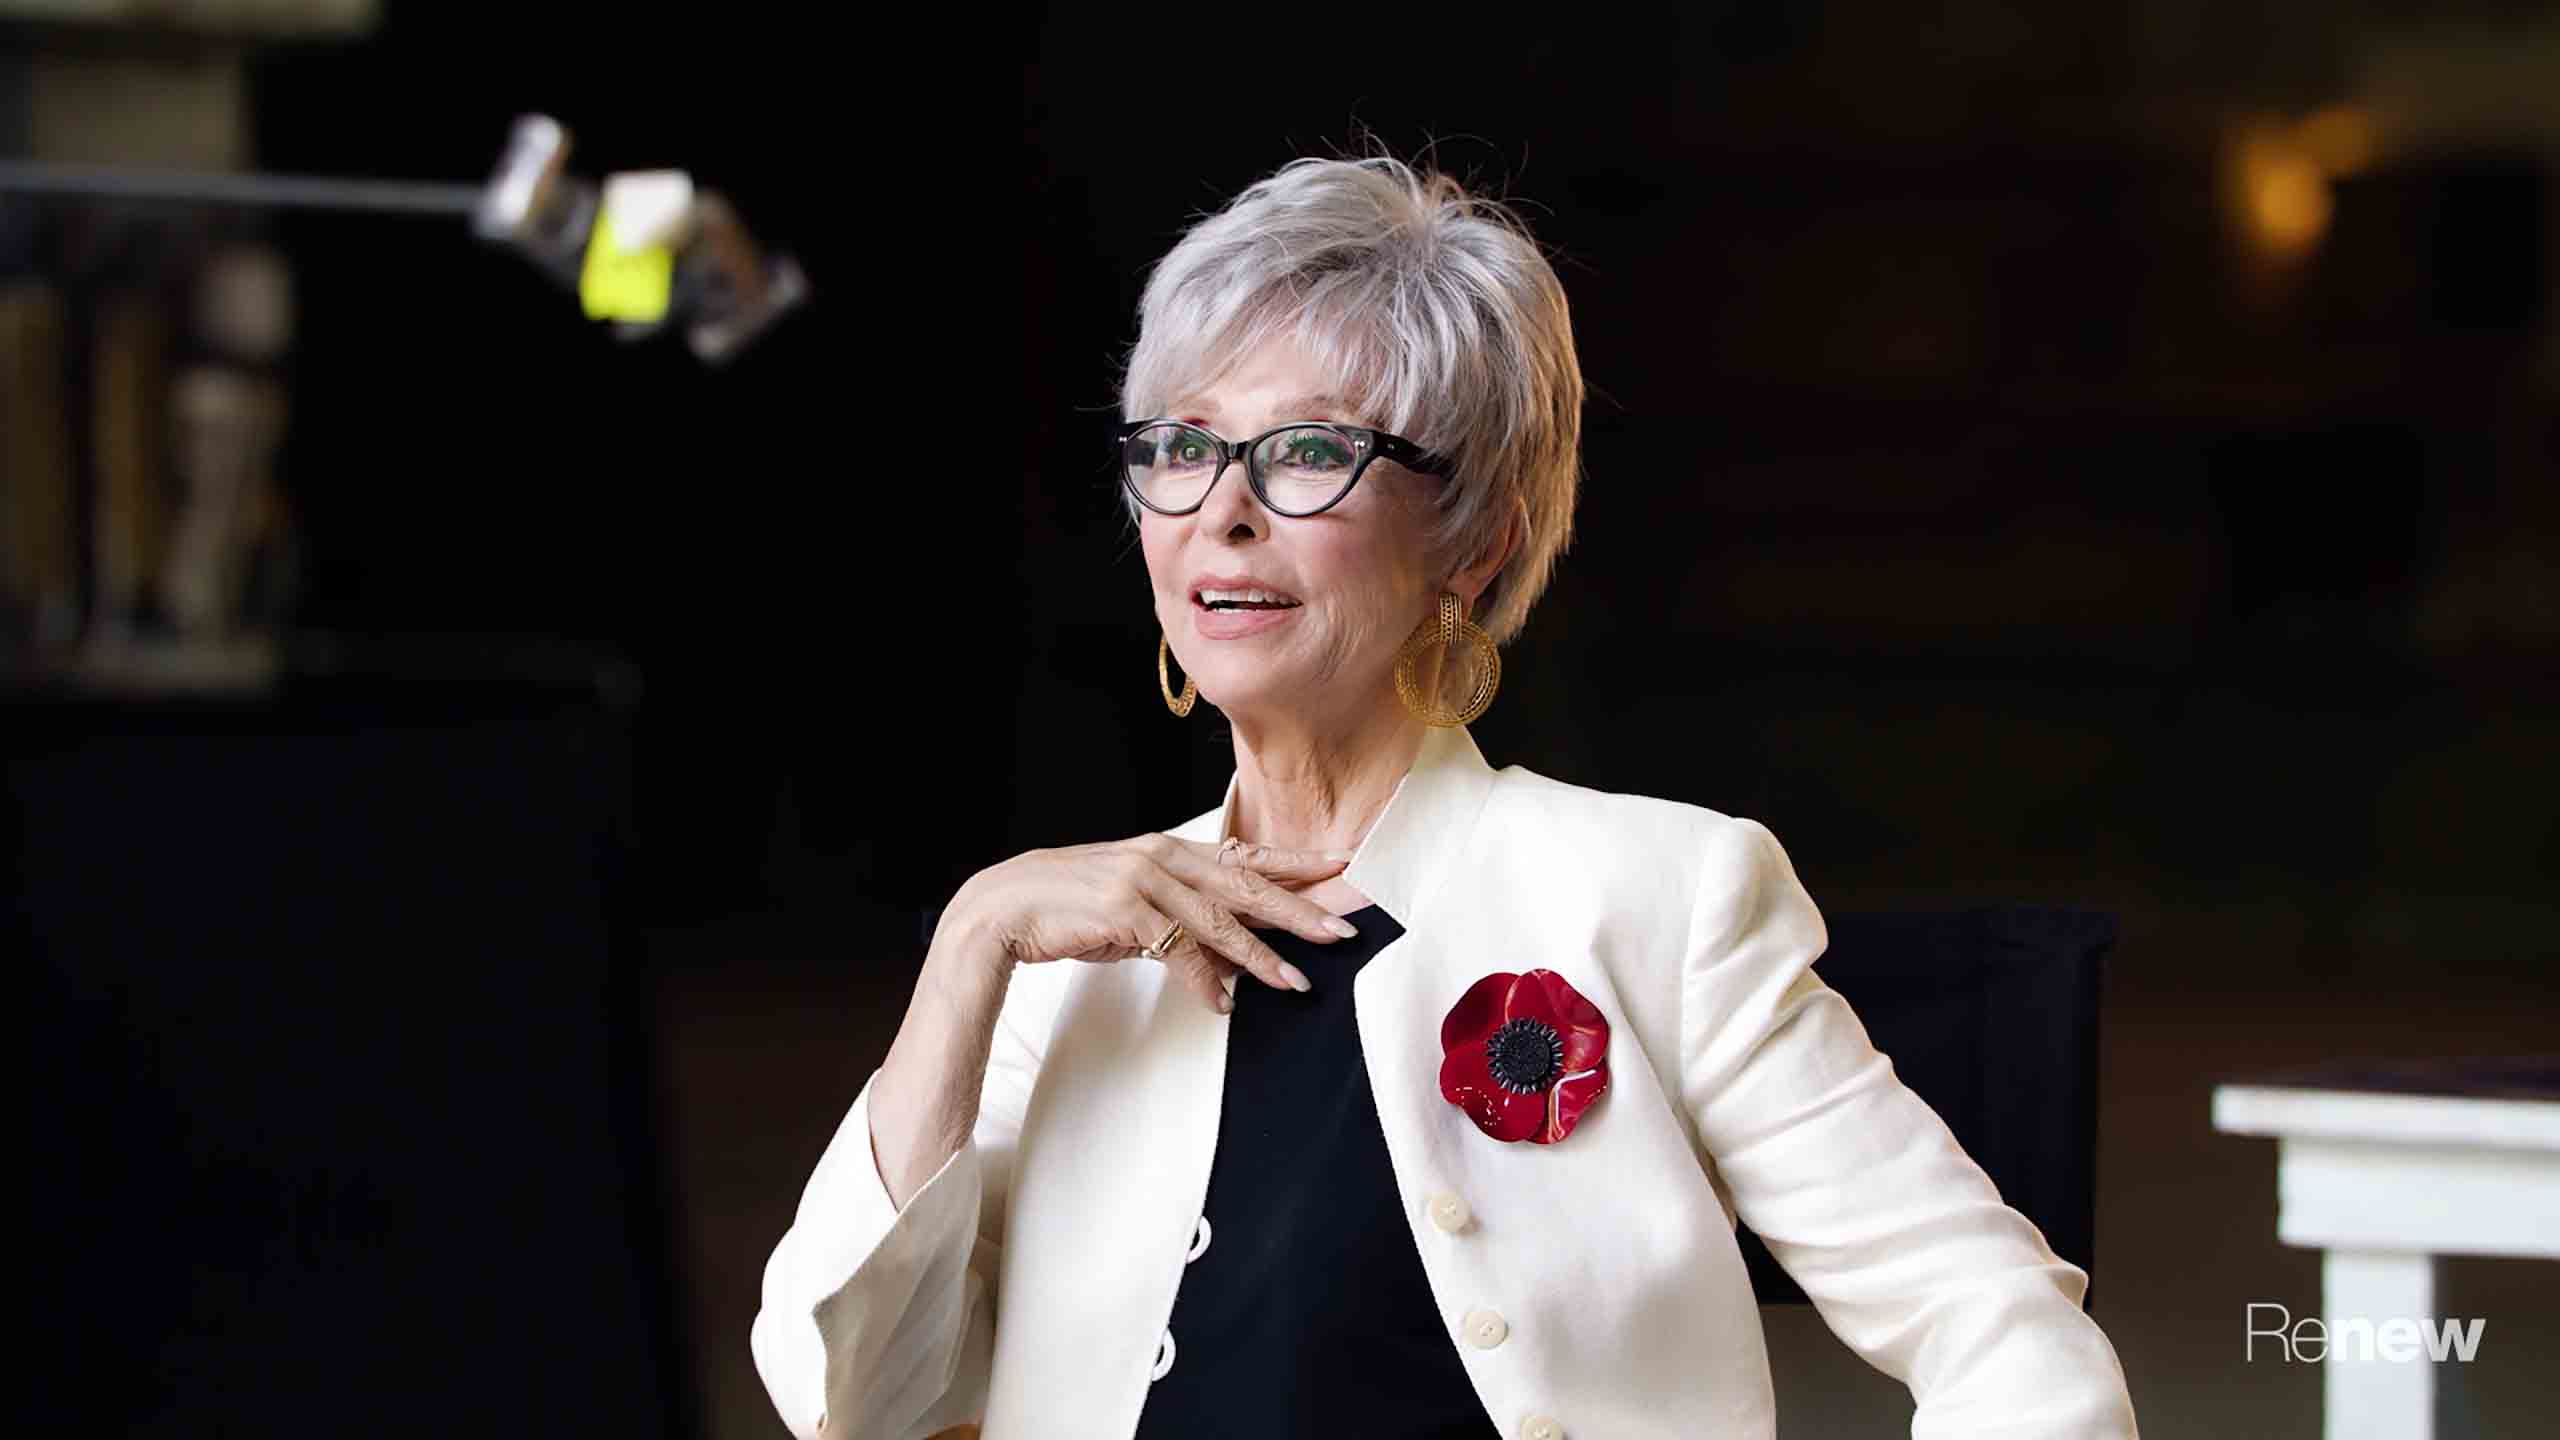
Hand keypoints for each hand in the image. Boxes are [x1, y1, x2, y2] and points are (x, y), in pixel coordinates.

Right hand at [949, 834, 1359, 1011]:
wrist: (1005, 909)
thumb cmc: (1067, 907)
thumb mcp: (1130, 906)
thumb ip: (1178, 922)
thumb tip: (1224, 959)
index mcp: (1166, 848)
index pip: (1243, 853)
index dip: (1293, 859)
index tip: (1339, 864)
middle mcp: (1161, 856)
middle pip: (1245, 884)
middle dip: (1297, 909)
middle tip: (1340, 929)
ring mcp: (1144, 879)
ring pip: (1220, 921)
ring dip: (1260, 957)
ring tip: (1295, 982)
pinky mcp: (1125, 909)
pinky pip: (1179, 951)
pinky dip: (1204, 982)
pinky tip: (1223, 1004)